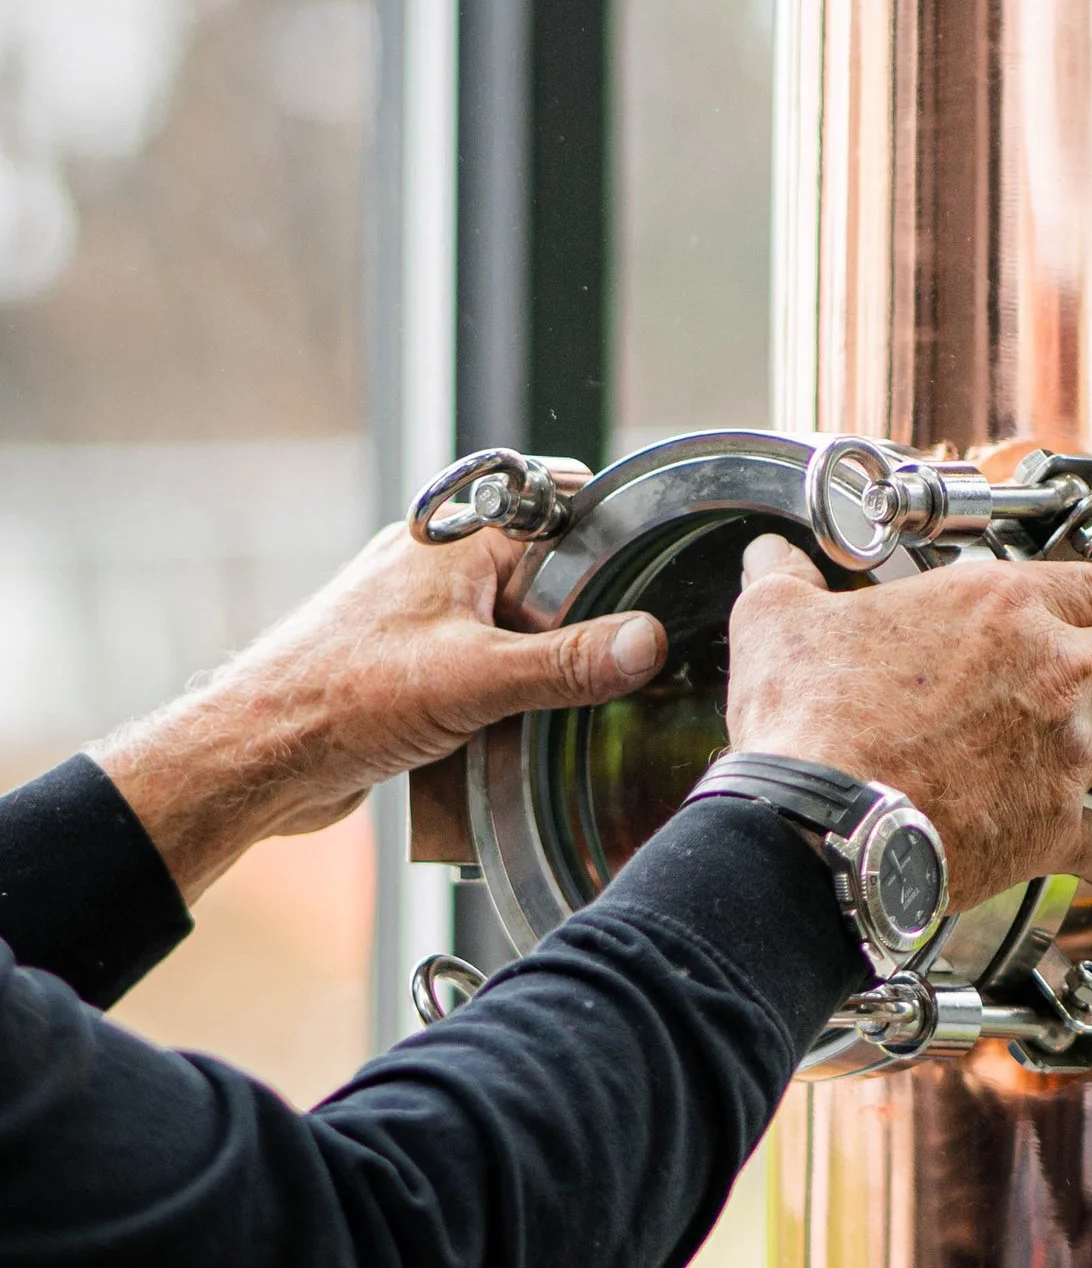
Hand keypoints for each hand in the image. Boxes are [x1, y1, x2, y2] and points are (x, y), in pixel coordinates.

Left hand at [91, 523, 667, 901]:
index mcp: (455, 540)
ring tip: (564, 708)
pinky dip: (504, 702)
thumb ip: (568, 662)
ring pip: (515, 630)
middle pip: (545, 576)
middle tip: (623, 660)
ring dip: (541, 671)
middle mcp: (437, 568)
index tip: (661, 567)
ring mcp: (420, 618)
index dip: (612, 533)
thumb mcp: (476, 680)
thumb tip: (648, 642)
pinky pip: (481, 673)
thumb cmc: (339, 700)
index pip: (559, 505)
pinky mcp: (407, 668)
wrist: (253, 761)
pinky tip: (516, 737)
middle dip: (584, 618)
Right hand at [727, 539, 1091, 907]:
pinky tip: (1078, 846)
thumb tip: (766, 557)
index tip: (1078, 627)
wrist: (817, 826)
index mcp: (1004, 607)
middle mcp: (1057, 674)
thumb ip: (784, 580)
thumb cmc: (807, 721)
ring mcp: (1067, 755)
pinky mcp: (1057, 833)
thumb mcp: (778, 624)